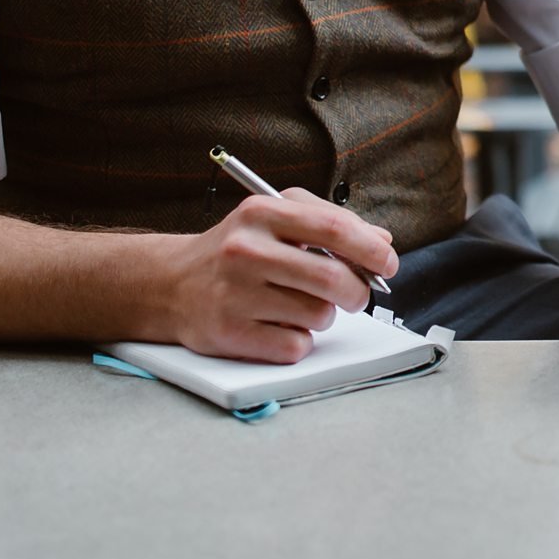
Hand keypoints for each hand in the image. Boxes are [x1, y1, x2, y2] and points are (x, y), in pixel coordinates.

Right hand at [159, 189, 397, 364]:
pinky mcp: (229, 333)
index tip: (389, 263)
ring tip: (299, 305)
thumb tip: (381, 242)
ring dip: (323, 315)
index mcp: (262, 213)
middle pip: (333, 278)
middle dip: (358, 292)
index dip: (372, 249)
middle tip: (356, 295)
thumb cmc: (236, 251)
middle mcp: (246, 250)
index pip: (334, 228)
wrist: (170, 284)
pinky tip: (279, 325)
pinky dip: (299, 340)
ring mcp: (235, 293)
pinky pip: (295, 346)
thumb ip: (328, 223)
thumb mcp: (275, 220)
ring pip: (319, 315)